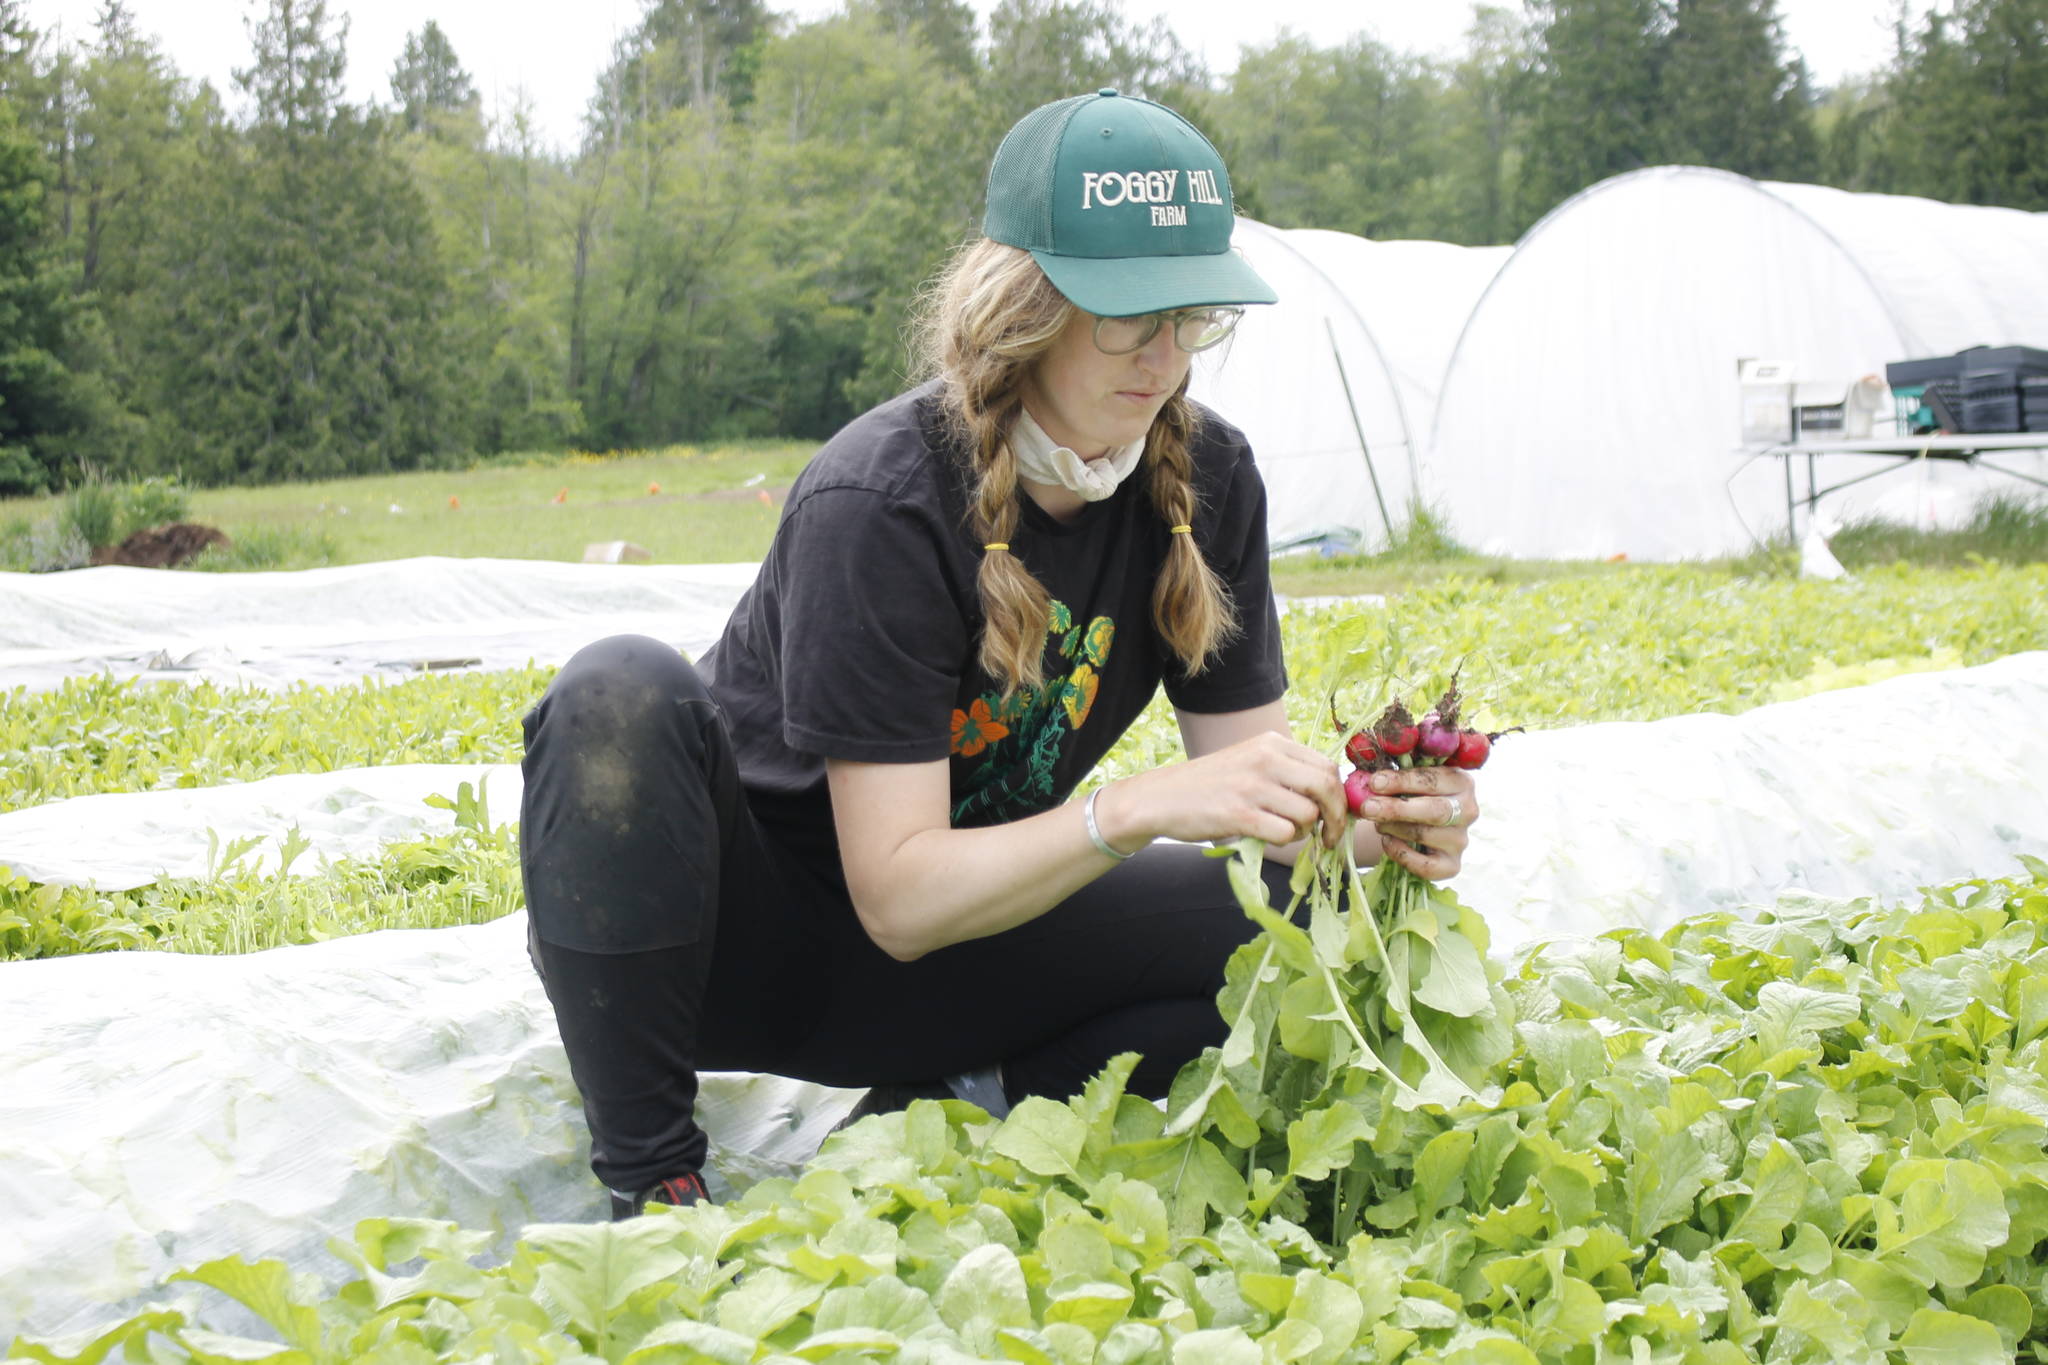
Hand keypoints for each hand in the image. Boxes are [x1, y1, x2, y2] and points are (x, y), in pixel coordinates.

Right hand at [1100, 731, 1346, 851]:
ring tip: (1284, 831)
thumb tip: (1331, 797)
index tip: (1335, 815)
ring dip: (1304, 832)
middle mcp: (1265, 758)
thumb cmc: (1209, 785)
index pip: (1326, 766)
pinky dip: (1283, 841)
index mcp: (1271, 743)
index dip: (1339, 796)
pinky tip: (1265, 836)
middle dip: (1335, 817)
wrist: (1160, 798)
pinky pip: (1285, 833)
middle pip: (1325, 787)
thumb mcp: (1249, 763)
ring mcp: (1253, 786)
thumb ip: (1285, 772)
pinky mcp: (1240, 814)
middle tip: (1329, 836)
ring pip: (1308, 814)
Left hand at [1356, 764, 1478, 881]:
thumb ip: (1394, 774)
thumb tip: (1371, 771)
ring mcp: (1461, 840)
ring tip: (1377, 822)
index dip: (1403, 781)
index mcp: (1461, 781)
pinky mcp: (1452, 866)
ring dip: (1394, 828)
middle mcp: (1468, 810)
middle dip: (1397, 808)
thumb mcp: (1404, 780)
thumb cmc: (1407, 796)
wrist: (1409, 829)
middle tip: (1368, 807)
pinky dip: (1401, 853)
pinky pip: (1426, 865)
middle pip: (1435, 810)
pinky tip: (1387, 841)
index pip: (1433, 780)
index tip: (1375, 783)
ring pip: (1426, 835)